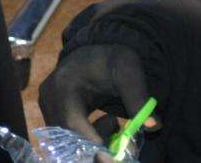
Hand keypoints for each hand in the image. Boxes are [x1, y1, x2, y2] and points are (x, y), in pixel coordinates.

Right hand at [39, 45, 158, 143]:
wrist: (99, 47)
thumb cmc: (113, 59)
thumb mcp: (129, 74)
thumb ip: (139, 100)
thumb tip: (154, 126)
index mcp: (65, 86)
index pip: (72, 124)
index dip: (93, 142)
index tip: (115, 152)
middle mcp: (49, 96)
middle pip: (67, 135)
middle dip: (95, 143)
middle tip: (119, 135)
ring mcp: (47, 103)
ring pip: (66, 138)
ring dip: (91, 140)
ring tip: (113, 123)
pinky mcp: (50, 108)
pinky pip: (66, 132)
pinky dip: (86, 135)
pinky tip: (105, 122)